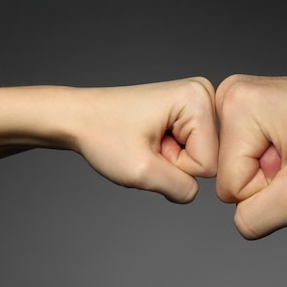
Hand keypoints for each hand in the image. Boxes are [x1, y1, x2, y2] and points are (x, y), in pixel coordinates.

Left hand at [69, 77, 217, 202]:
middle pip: (209, 158)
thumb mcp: (142, 172)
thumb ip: (181, 188)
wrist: (77, 118)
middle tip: (148, 146)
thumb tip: (198, 191)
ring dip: (171, 160)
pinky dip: (169, 154)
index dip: (176, 166)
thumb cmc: (102, 134)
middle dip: (175, 163)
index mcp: (198, 98)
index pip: (209, 163)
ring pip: (200, 157)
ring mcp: (197, 103)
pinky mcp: (189, 113)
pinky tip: (151, 140)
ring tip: (148, 143)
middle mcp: (204, 94)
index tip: (150, 147)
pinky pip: (192, 151)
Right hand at [215, 74, 286, 238]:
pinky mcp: (249, 109)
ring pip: (238, 168)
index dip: (269, 190)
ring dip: (271, 172)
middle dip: (268, 180)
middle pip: (229, 175)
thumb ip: (256, 219)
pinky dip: (273, 160)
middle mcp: (230, 95)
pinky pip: (246, 156)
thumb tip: (239, 220)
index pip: (230, 187)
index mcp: (236, 105)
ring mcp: (239, 100)